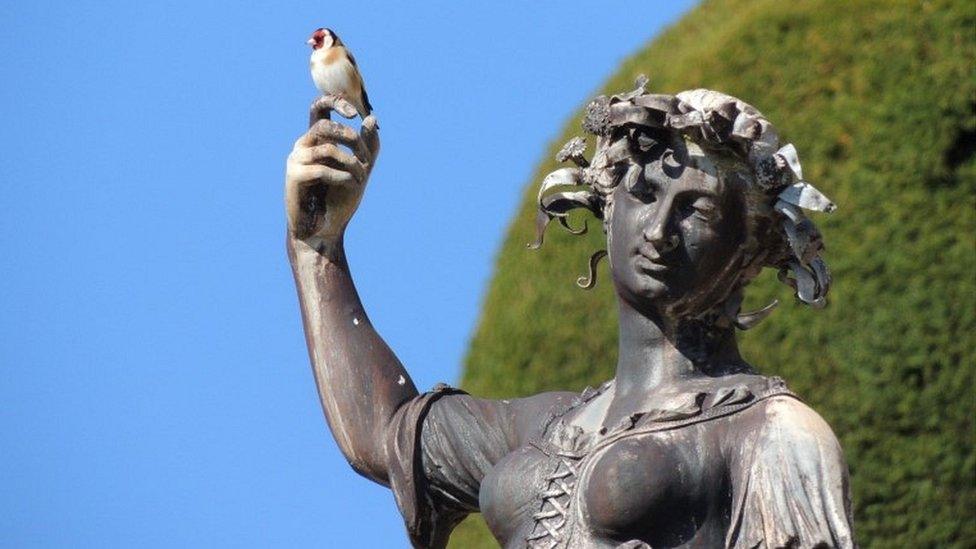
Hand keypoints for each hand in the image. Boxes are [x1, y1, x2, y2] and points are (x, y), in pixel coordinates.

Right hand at [285, 96, 379, 243]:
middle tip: (364, 157)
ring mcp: (296, 159)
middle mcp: (303, 145)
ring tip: (360, 179)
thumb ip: (368, 146)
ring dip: (351, 163)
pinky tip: (349, 184)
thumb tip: (371, 118)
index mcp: (317, 140)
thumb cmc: (340, 199)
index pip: (319, 107)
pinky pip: (322, 169)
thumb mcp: (361, 170)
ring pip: (328, 148)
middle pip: (324, 125)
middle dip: (350, 138)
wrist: (325, 228)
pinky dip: (341, 177)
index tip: (355, 114)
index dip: (334, 102)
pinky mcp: (293, 175)